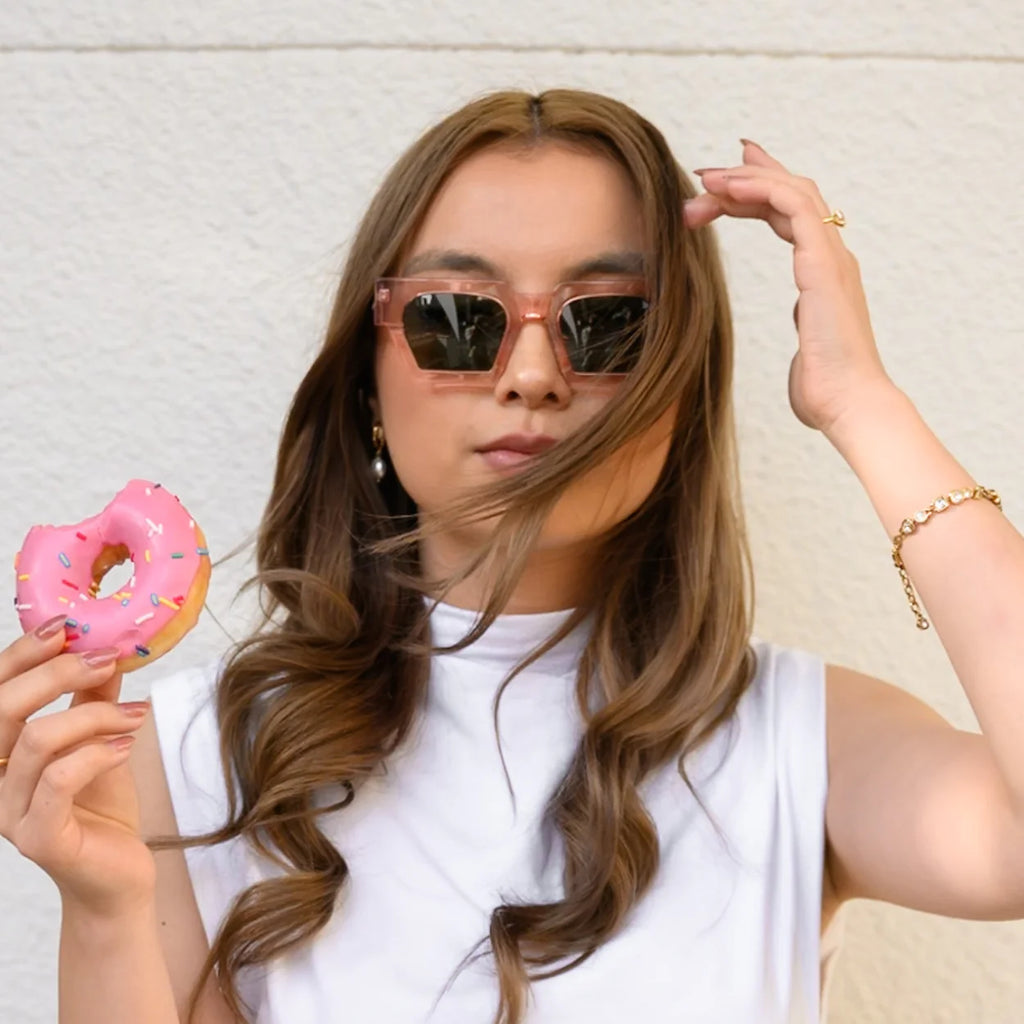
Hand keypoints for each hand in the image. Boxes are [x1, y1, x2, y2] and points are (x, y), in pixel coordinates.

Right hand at [0, 619, 154, 916]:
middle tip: (107, 660)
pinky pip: (60, 779)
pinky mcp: (39, 838)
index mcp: (0, 754)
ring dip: (94, 715)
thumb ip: (94, 697)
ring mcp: (9, 813)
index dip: (20, 655)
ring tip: (135, 717)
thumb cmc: (102, 807)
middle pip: (2, 710)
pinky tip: (127, 746)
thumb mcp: (100, 738)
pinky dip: (98, 752)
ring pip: (38, 740)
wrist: (118, 875)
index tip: (65, 627)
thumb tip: (106, 646)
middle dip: (57, 673)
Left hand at [683, 139, 895, 435]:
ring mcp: (831, 258)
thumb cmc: (826, 390)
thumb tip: (803, 332)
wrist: (849, 406)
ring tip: (707, 181)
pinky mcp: (823, 265)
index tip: (726, 181)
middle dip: (748, 179)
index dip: (762, 190)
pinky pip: (794, 207)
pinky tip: (730, 188)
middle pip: (791, 196)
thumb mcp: (806, 351)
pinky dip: (761, 189)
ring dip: (746, 181)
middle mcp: (831, 259)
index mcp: (824, 274)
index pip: (794, 215)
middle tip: (705, 175)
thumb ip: (804, 331)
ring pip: (792, 193)